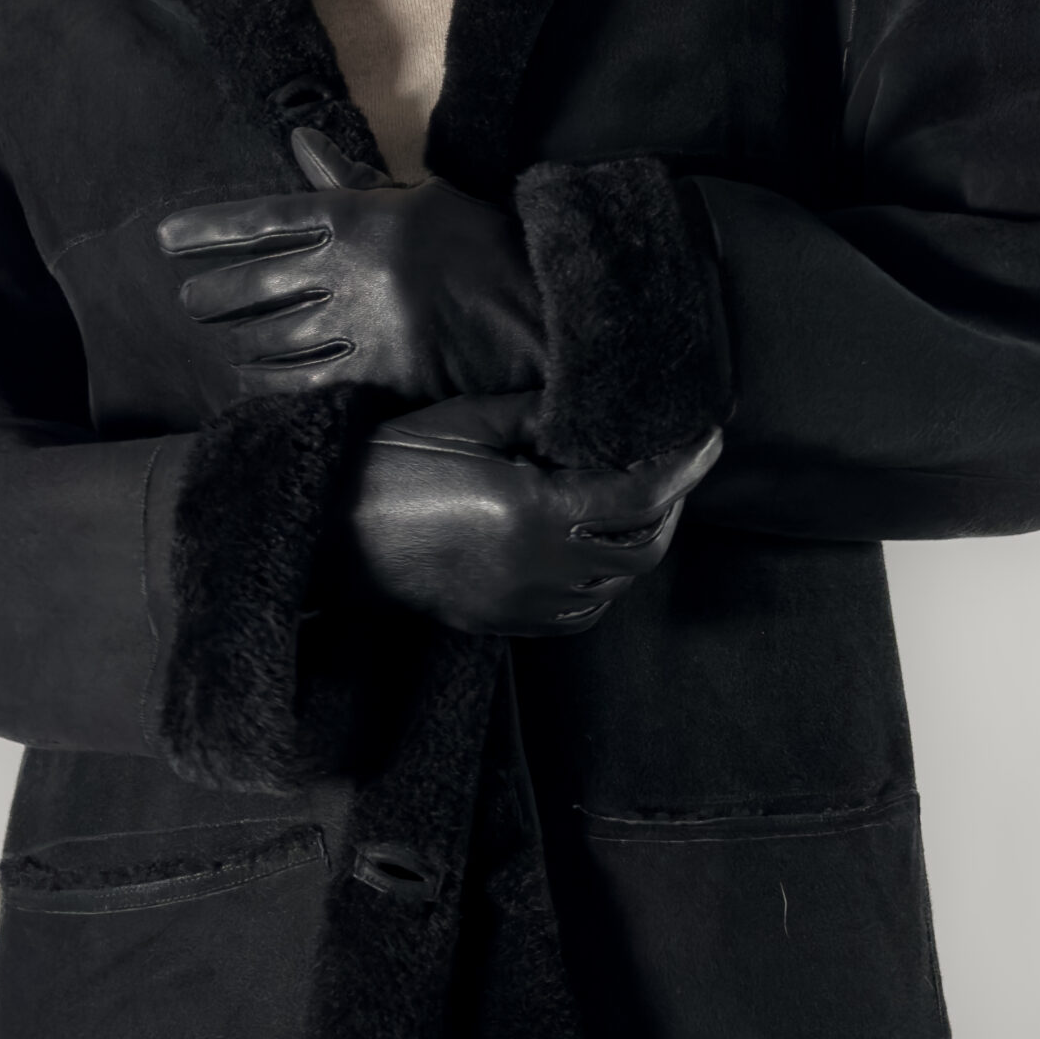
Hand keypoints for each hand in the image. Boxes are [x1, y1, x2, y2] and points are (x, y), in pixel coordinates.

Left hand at [157, 129, 544, 403]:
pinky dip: (277, 383)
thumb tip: (297, 143)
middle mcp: (352, 270)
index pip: (264, 220)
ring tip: (224, 343)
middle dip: (216, 292)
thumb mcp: (416, 198)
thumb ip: (349, 180)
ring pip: (278, 335)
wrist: (539, 308)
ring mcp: (365, 324)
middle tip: (190, 300)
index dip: (209, 229)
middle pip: (258, 282)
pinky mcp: (384, 373)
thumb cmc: (478, 246)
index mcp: (358, 218)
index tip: (167, 237)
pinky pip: (313, 382)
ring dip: (243, 341)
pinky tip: (256, 383)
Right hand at [343, 394, 722, 637]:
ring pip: (617, 584)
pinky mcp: (505, 623)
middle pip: (643, 547)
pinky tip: (597, 546)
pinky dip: (605, 580)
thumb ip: (539, 419)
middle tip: (674, 467)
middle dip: (670, 506)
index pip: (642, 493)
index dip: (684, 465)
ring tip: (640, 502)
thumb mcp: (468, 423)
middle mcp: (541, 569)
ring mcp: (524, 604)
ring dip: (640, 543)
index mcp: (537, 513)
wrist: (330, 538)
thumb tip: (594, 416)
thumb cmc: (391, 467)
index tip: (708, 437)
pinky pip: (582, 611)